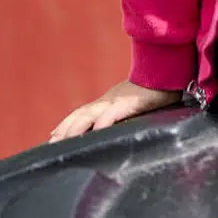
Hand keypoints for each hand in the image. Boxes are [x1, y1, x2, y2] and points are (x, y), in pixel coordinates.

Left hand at [50, 81, 181, 141]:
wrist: (167, 72)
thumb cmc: (156, 89)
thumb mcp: (134, 104)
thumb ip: (124, 113)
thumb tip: (117, 127)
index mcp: (108, 101)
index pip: (82, 113)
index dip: (67, 125)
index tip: (54, 137)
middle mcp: (107, 101)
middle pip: (79, 116)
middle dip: (64, 131)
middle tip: (50, 145)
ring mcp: (116, 101)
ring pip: (88, 116)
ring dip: (73, 130)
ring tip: (62, 144)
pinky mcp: (128, 102)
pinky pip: (111, 114)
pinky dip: (102, 124)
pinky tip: (96, 133)